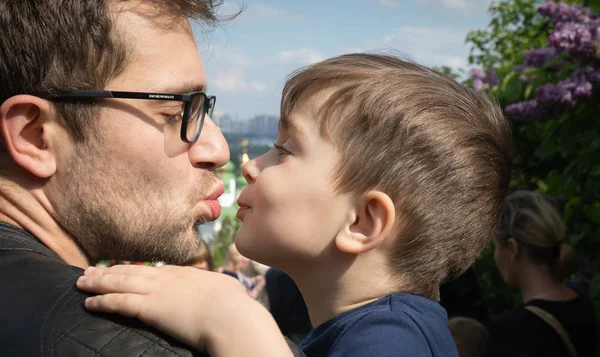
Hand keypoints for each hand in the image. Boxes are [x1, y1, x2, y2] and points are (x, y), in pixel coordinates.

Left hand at [77, 265, 292, 356]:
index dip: (135, 267)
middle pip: (132, 270)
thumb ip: (218, 286)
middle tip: (90, 270)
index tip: (122, 267)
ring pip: (121, 282)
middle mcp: (169, 277)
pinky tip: (88, 302)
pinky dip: (102, 301)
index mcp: (187, 273)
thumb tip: (221, 286)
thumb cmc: (235, 306)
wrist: (231, 317)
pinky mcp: (150, 308)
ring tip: (81, 281)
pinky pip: (120, 302)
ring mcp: (158, 291)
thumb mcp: (228, 289)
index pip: (154, 268)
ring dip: (99, 282)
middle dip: (109, 270)